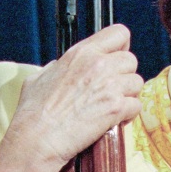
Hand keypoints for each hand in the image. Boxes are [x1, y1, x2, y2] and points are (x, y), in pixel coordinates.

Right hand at [1, 23, 142, 171]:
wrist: (37, 138)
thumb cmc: (33, 112)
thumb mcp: (38, 78)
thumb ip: (56, 68)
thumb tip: (59, 67)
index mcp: (81, 53)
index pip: (118, 33)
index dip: (121, 46)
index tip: (116, 59)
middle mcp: (98, 64)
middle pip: (131, 60)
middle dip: (124, 75)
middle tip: (112, 90)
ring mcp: (110, 85)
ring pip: (137, 83)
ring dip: (128, 95)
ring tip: (112, 107)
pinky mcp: (116, 108)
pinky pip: (136, 106)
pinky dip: (128, 115)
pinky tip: (113, 121)